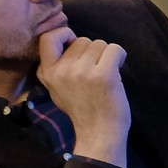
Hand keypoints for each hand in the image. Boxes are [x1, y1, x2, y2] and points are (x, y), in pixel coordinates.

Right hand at [37, 28, 130, 165]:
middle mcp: (62, 70)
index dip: (64, 35)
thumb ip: (57, 66)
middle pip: (83, 40)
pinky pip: (115, 49)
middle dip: (92, 52)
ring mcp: (82, 72)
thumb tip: (68, 41)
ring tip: (104, 75)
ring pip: (100, 44)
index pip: (48, 38)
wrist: (99, 132)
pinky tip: (117, 71)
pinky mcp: (104, 75)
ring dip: (106, 56)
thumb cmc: (82, 109)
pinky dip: (120, 57)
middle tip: (95, 72)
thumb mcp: (56, 89)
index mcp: (47, 72)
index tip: (73, 45)